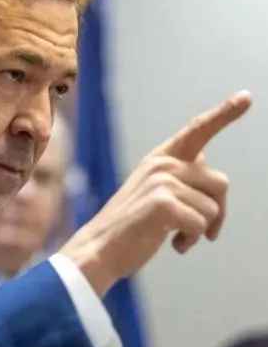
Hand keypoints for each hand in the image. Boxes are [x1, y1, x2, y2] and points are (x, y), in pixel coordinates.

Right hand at [59, 91, 251, 295]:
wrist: (99, 249)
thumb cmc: (131, 227)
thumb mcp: (155, 194)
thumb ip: (183, 181)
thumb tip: (217, 188)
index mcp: (160, 158)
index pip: (198, 130)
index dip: (224, 113)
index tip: (246, 97)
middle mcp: (162, 164)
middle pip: (220, 183)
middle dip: (217, 212)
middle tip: (202, 231)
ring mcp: (161, 181)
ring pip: (213, 208)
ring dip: (200, 230)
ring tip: (176, 237)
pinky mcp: (162, 202)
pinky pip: (200, 224)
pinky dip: (190, 240)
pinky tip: (173, 243)